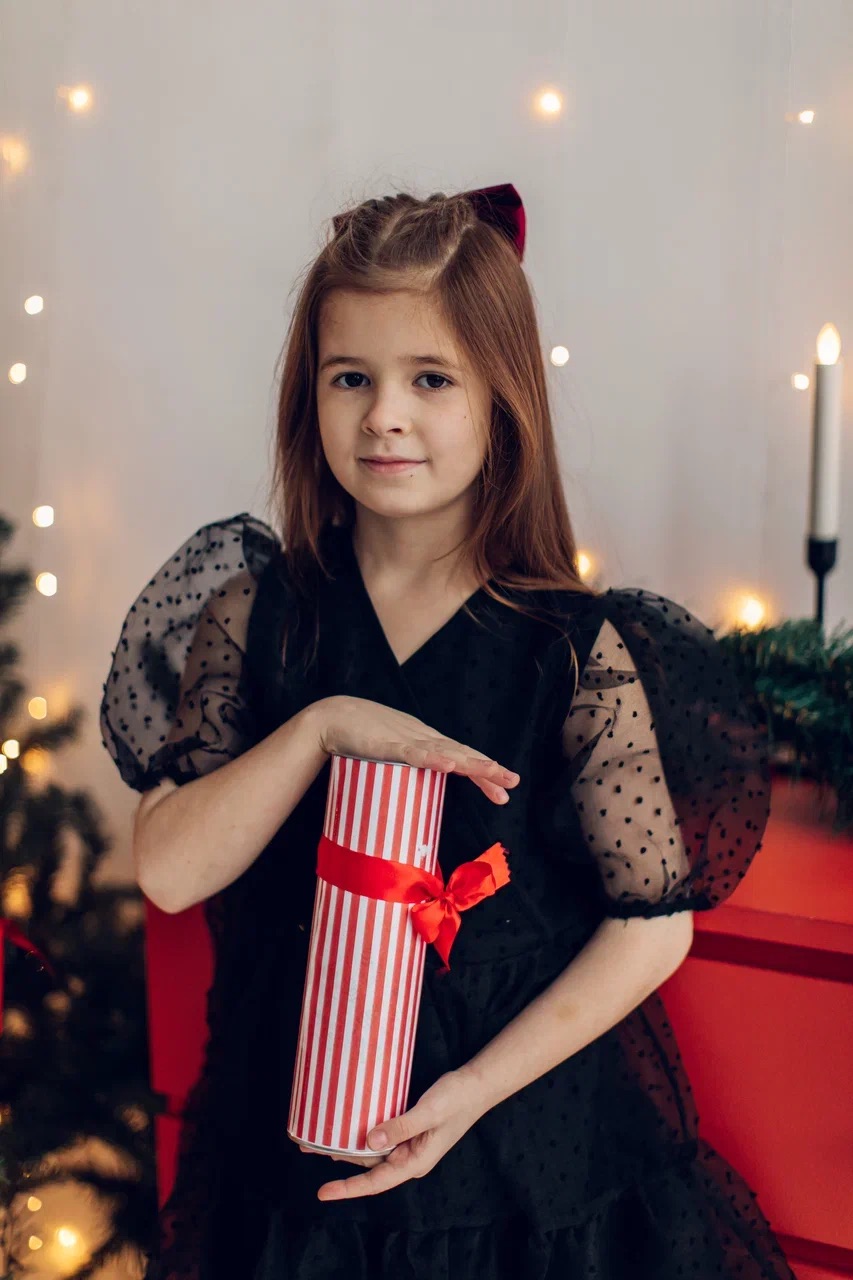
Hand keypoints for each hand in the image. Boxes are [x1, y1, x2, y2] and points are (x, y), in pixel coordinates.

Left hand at [300, 1066, 486, 1200]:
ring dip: (347, 1143)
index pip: (375, 1182)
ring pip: (372, 1150)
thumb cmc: (456, 1100)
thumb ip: (400, 1126)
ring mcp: (408, 1144)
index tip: (323, 1192)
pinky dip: (362, 1131)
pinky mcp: (407, 1128)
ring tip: (319, 1134)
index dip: (348, 1189)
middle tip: (307, 1146)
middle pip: (368, 1167)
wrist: (476, 1085)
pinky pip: (380, 1135)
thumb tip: (369, 1141)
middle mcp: (408, 1157)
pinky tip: (347, 1123)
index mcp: (414, 1162)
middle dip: (339, 1162)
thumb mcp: (428, 1113)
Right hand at [310, 696, 519, 804]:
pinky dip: (432, 759)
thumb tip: (421, 789)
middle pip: (461, 755)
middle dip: (487, 770)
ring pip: (445, 753)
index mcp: (425, 741)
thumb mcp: (392, 753)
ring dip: (470, 764)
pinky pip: (413, 754)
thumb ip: (408, 766)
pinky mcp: (387, 745)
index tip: (504, 789)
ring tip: (492, 772)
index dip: (483, 771)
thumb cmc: (360, 735)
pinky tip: (449, 765)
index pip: (461, 757)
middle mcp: (422, 738)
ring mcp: (406, 740)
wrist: (330, 718)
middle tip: (512, 783)